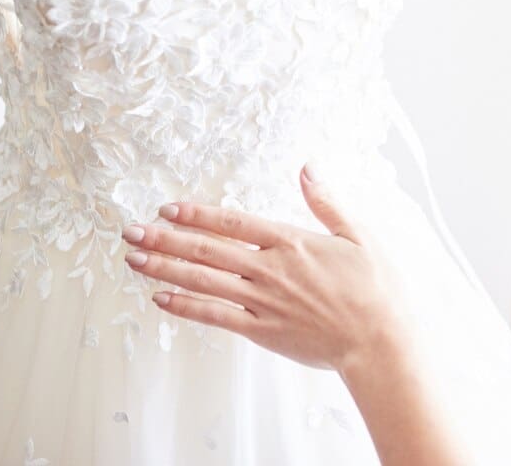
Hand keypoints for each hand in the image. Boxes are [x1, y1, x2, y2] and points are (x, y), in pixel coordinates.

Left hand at [120, 163, 406, 376]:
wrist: (379, 341)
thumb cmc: (375, 289)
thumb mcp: (359, 235)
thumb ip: (326, 202)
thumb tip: (308, 169)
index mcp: (292, 242)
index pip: (234, 223)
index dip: (198, 215)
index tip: (168, 208)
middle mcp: (270, 269)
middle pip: (207, 250)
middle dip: (166, 239)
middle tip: (132, 231)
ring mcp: (263, 302)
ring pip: (204, 281)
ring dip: (165, 269)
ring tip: (135, 259)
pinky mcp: (262, 330)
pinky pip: (215, 316)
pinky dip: (186, 307)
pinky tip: (161, 299)